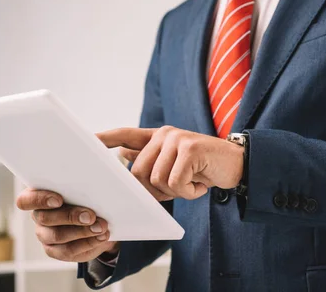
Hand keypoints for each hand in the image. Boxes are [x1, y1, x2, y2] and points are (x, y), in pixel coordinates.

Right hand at [16, 189, 118, 261]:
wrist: (96, 219)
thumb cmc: (86, 196)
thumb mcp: (84, 187)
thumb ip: (82, 185)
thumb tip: (100, 183)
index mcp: (38, 196)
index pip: (25, 200)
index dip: (40, 200)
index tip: (59, 200)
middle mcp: (38, 216)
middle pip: (45, 218)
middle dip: (70, 216)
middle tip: (91, 216)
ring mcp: (45, 235)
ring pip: (57, 236)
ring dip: (82, 231)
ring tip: (101, 227)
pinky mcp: (56, 251)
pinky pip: (68, 250)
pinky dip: (88, 243)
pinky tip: (101, 236)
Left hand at [96, 126, 243, 200]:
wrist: (238, 165)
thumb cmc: (203, 169)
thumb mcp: (175, 166)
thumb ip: (151, 162)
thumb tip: (123, 156)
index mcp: (158, 137)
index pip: (125, 134)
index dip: (105, 138)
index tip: (86, 141)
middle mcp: (164, 134)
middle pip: (139, 173)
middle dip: (156, 191)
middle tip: (178, 189)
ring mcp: (177, 139)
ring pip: (157, 180)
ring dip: (176, 192)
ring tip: (193, 182)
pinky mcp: (190, 149)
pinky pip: (175, 182)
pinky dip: (189, 191)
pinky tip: (201, 183)